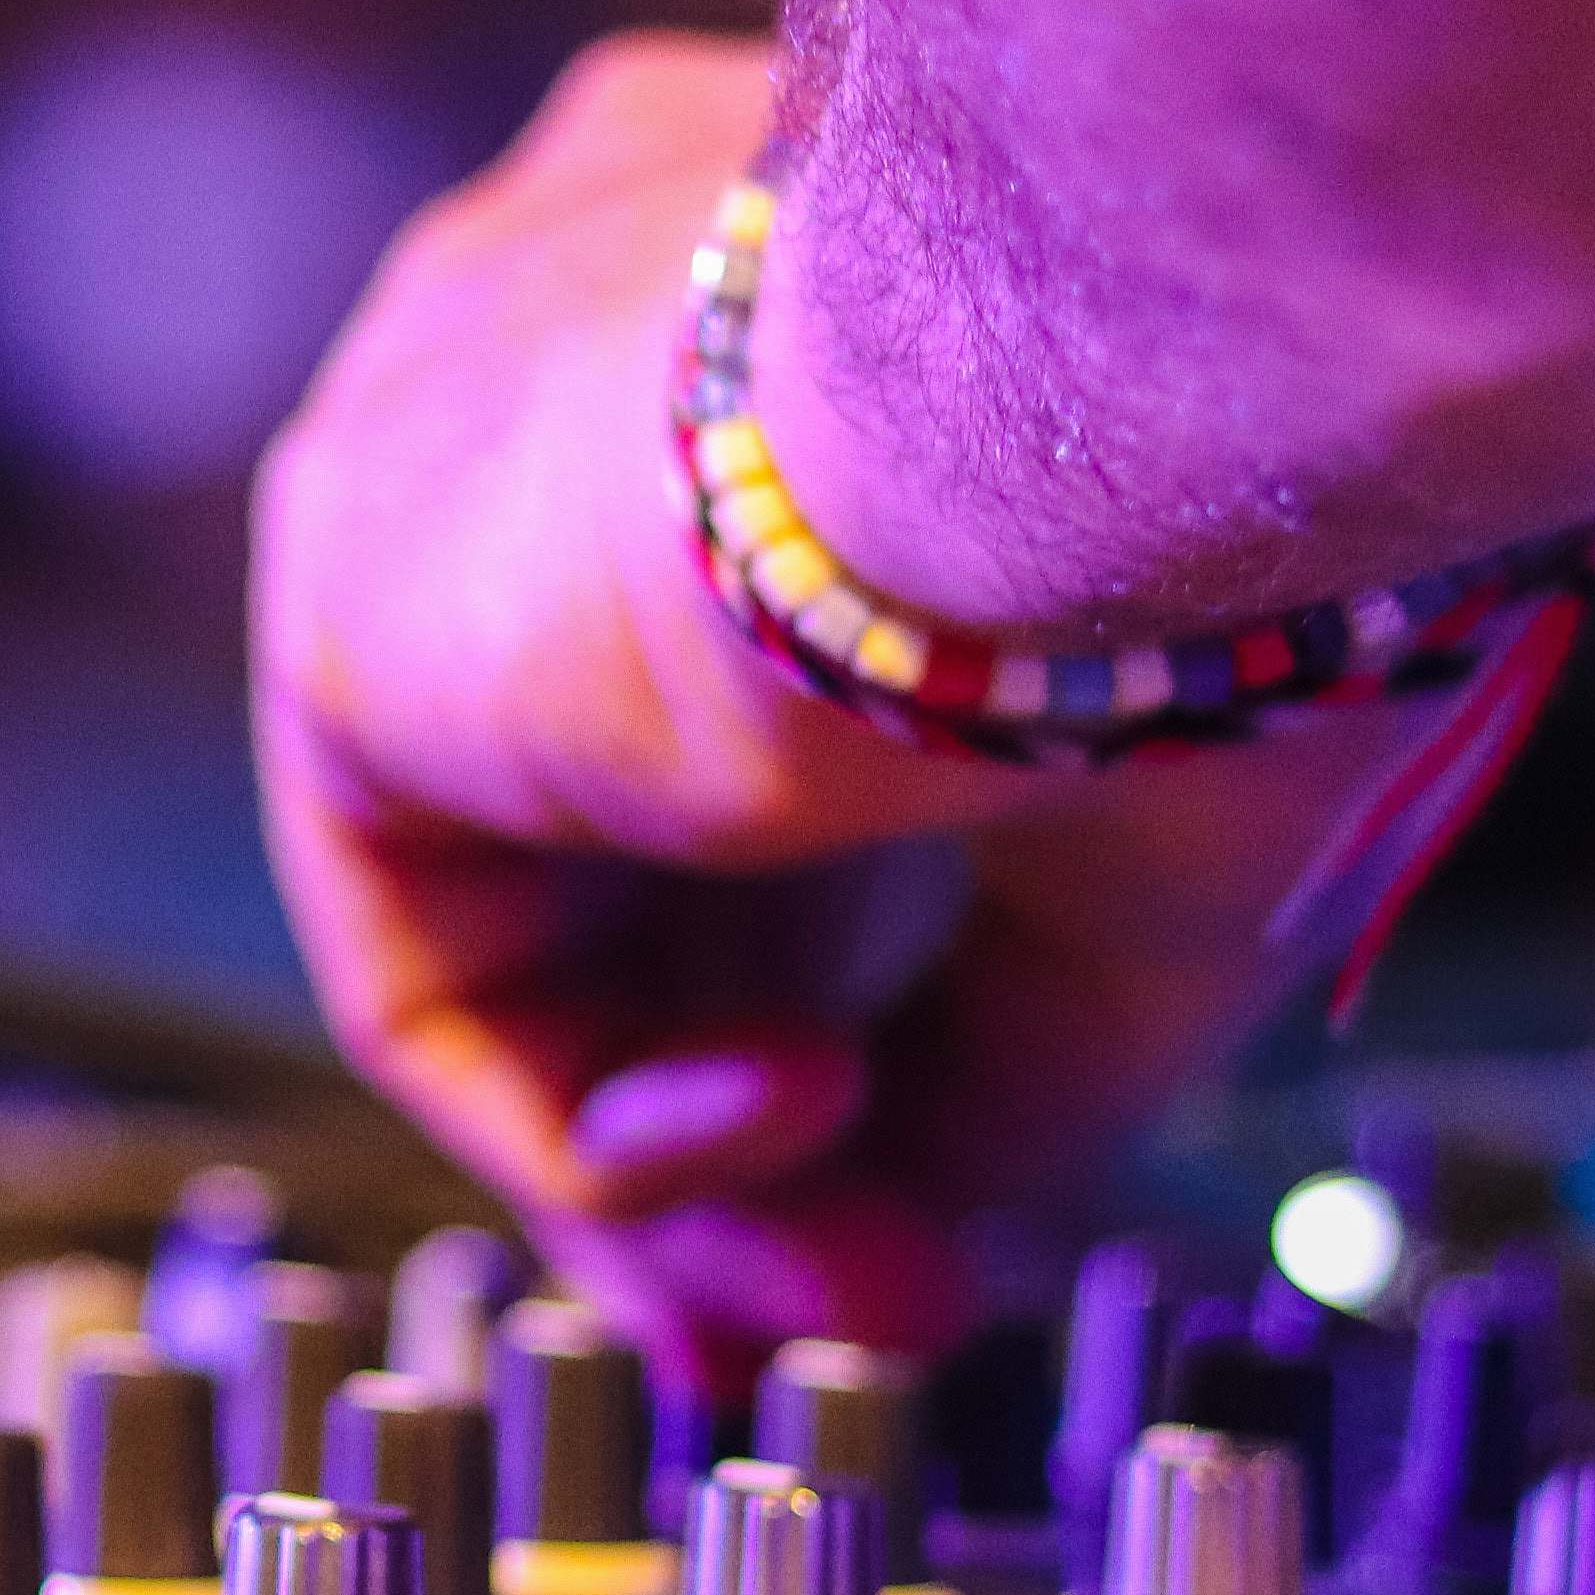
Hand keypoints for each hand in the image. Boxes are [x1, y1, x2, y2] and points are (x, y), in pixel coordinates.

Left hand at [250, 32, 1413, 1365]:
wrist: (1147, 384)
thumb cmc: (1243, 534)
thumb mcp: (1157, 841)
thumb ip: (1012, 1040)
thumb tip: (927, 1229)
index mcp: (809, 292)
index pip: (756, 692)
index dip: (843, 980)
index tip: (933, 1181)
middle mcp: (598, 327)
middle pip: (627, 834)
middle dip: (756, 1122)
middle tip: (885, 1302)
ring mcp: (448, 440)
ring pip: (530, 912)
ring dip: (694, 1160)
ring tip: (860, 1274)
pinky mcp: (352, 593)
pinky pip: (432, 953)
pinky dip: (586, 1115)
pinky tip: (786, 1123)